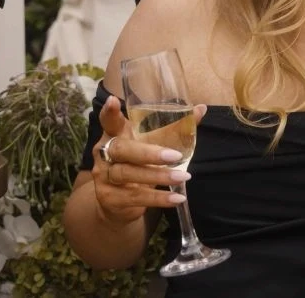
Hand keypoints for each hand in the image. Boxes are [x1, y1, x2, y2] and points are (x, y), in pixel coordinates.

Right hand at [89, 96, 199, 226]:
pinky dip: (158, 198)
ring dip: (158, 176)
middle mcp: (104, 154)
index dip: (109, 112)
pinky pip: (135, 197)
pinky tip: (176, 198)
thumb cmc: (136, 164)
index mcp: (114, 135)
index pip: (109, 121)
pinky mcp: (110, 198)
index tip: (113, 101)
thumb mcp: (151, 145)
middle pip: (122, 149)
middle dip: (148, 153)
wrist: (117, 203)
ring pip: (128, 174)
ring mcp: (104, 177)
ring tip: (183, 177)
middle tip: (175, 156)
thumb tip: (201, 109)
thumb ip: (173, 129)